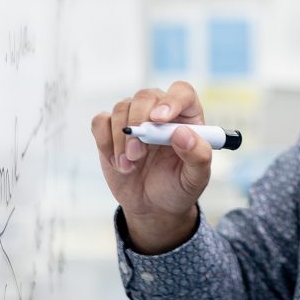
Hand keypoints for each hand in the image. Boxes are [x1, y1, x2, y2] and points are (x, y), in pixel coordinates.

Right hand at [91, 81, 211, 253]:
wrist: (153, 207)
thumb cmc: (178, 187)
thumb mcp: (196, 178)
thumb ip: (198, 156)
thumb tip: (182, 133)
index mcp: (187, 117)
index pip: (181, 92)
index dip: (171, 100)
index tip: (159, 119)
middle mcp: (160, 111)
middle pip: (146, 97)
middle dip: (139, 124)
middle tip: (137, 155)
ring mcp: (134, 118)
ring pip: (121, 108)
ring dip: (121, 139)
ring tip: (130, 166)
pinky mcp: (111, 130)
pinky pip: (100, 122)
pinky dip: (106, 143)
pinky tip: (118, 163)